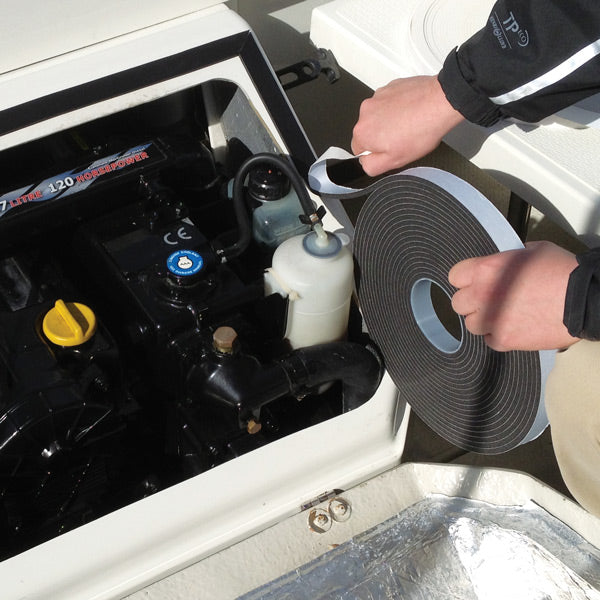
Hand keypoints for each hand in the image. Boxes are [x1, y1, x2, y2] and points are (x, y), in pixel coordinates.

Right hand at [351, 76, 463, 175]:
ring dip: (390, 121)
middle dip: (382, 136)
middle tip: (402, 138)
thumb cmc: (421, 130)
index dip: (375, 152)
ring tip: (410, 124)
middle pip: (368, 131)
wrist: (441, 102)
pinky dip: (397, 108)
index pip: (358, 149)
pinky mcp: (390, 87)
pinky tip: (412, 112)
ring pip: (379, 116)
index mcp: (362, 132)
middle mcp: (365, 112)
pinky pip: (389, 102)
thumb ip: (372, 166)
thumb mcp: (394, 161)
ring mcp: (378, 96)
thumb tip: (365, 162)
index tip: (389, 149)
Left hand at [448, 241, 580, 351]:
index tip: (474, 282)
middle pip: (458, 303)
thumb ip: (508, 258)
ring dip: (483, 320)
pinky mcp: (504, 340)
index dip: (465, 279)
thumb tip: (503, 263)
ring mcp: (491, 319)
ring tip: (501, 315)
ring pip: (471, 324)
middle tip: (489, 300)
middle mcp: (483, 295)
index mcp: (486, 270)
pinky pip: (489, 340)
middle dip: (472, 302)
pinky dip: (498, 335)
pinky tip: (512, 327)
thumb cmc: (562, 271)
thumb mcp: (531, 251)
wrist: (584, 300)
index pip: (455, 276)